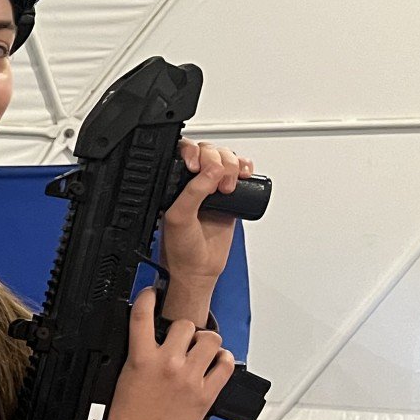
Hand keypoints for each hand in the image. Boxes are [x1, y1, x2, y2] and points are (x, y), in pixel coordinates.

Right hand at [96, 287, 235, 419]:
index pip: (142, 315)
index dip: (148, 297)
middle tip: (184, 339)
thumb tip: (155, 342)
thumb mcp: (125, 378)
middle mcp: (167, 363)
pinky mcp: (206, 393)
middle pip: (186, 325)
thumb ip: (141, 356)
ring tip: (203, 351)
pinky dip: (224, 360)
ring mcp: (189, 377)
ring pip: (211, 340)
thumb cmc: (127, 417)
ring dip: (207, 343)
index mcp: (140, 358)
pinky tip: (217, 363)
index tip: (152, 292)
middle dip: (187, 330)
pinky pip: (226, 365)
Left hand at [158, 137, 253, 320]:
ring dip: (232, 165)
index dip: (193, 152)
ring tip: (228, 188)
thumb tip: (211, 171)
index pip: (184, 152)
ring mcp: (212, 187)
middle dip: (217, 161)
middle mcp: (192, 182)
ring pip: (226, 158)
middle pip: (209, 151)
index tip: (196, 166)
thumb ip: (193, 192)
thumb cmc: (182, 247)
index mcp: (173, 184)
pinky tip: (244, 176)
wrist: (199, 268)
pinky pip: (241, 170)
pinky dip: (246, 167)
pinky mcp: (230, 195)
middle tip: (219, 185)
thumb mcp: (180, 217)